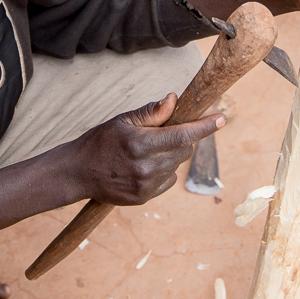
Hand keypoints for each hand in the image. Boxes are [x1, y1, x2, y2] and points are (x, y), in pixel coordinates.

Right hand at [70, 95, 224, 204]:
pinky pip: (167, 181)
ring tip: (151, 148)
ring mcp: (145, 185)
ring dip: (173, 154)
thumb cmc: (101, 141)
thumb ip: (151, 112)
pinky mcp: (144, 198)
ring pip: (176, 165)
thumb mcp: (123, 120)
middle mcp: (145, 167)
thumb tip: (174, 100)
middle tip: (171, 129)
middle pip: (183, 151)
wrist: (78, 173)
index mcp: (140, 144)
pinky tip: (147, 164)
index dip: (204, 126)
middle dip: (185, 138)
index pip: (182, 135)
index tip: (221, 118)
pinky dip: (165, 169)